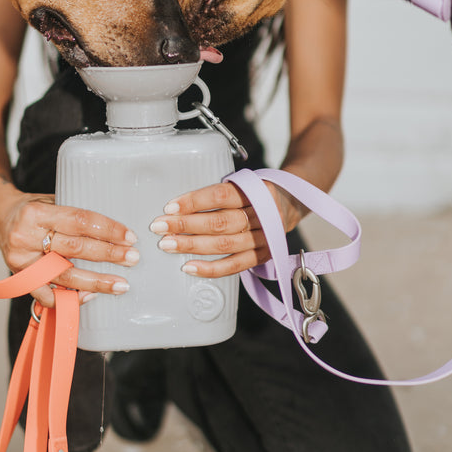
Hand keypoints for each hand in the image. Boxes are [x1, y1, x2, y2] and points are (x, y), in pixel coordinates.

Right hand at [0, 187, 138, 306]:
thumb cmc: (34, 208)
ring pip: (64, 275)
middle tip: (132, 258)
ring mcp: (21, 261)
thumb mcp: (52, 200)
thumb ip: (75, 214)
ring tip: (120, 285)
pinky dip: (69, 299)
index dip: (106, 229)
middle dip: (108, 255)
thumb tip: (115, 229)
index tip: (128, 237)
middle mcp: (26, 237)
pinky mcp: (20, 279)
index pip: (79, 221)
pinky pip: (46, 295)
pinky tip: (90, 297)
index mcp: (37, 212)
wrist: (0, 218)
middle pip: (74, 248)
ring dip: (95, 281)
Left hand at [149, 180, 292, 277]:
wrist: (292, 202)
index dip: (194, 201)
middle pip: (220, 222)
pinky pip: (233, 266)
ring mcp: (264, 239)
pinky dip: (210, 269)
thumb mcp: (244, 182)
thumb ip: (219, 192)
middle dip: (186, 225)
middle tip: (160, 226)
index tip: (170, 206)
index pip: (221, 196)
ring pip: (224, 245)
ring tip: (167, 244)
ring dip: (192, 246)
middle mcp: (262, 215)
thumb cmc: (258, 191)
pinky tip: (188, 267)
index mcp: (257, 191)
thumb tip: (178, 205)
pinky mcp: (262, 256)